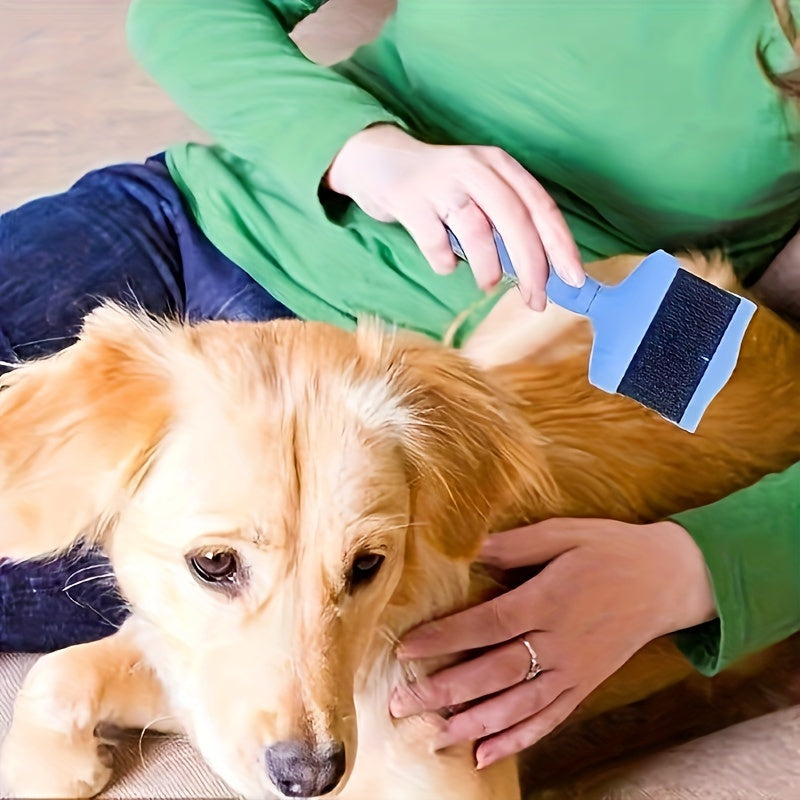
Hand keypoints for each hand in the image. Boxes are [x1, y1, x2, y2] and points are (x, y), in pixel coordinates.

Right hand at [326, 124, 583, 309]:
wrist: (377, 159)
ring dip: (488, 266)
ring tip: (488, 284)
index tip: (573, 280)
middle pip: (515, 219)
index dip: (560, 245)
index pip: (541, 206)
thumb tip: (540, 272)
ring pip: (477, 229)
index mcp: (500, 166)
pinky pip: (435, 241)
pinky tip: (446, 264)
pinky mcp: (410, 199)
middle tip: (535, 300)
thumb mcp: (479, 192)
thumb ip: (506, 223)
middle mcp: (475, 167)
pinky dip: (445, 262)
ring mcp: (441, 181)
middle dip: (530, 266)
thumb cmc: (440, 188)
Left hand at [390, 518, 715, 766]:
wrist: (669, 579)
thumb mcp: (565, 533)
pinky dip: (517, 740)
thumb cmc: (612, 549)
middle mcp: (560, 642)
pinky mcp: (586, 685)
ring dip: (472, 724)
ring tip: (432, 735)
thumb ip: (516, 545)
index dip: (445, 638)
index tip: (407, 648)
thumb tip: (470, 548)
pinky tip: (485, 754)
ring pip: (517, 706)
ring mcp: (575, 670)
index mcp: (550, 600)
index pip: (488, 625)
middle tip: (402, 703)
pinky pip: (549, 719)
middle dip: (444, 690)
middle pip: (494, 673)